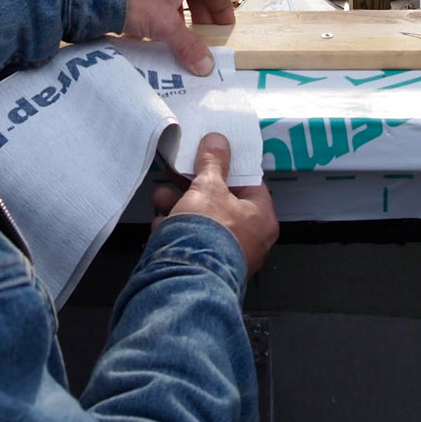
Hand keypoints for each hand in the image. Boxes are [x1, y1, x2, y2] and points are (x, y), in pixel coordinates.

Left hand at [124, 0, 234, 75]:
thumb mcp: (166, 25)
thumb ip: (188, 45)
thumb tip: (205, 64)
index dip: (222, 6)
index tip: (224, 24)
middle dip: (203, 13)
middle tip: (205, 33)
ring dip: (183, 14)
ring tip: (182, 34)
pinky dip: (165, 12)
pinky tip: (158, 30)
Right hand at [152, 133, 277, 275]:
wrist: (186, 281)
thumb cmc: (207, 232)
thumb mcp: (208, 187)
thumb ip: (212, 162)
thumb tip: (218, 140)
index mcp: (261, 219)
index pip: (249, 184)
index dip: (227, 168)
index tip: (209, 158)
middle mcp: (251, 240)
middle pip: (222, 204)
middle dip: (193, 188)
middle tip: (176, 174)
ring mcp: (229, 257)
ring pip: (203, 224)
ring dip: (179, 208)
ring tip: (159, 197)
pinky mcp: (207, 269)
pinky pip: (192, 244)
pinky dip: (175, 233)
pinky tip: (158, 226)